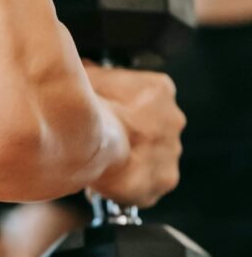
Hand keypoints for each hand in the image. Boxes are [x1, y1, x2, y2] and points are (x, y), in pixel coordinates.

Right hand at [85, 63, 184, 208]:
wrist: (89, 141)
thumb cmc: (87, 108)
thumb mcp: (85, 78)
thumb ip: (91, 76)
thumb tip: (84, 71)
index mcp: (158, 89)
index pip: (140, 97)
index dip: (118, 107)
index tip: (103, 115)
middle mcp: (174, 119)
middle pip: (149, 128)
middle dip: (128, 135)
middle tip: (101, 141)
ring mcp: (171, 151)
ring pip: (150, 156)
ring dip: (130, 160)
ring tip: (101, 164)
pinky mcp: (165, 180)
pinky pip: (147, 184)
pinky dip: (129, 185)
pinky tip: (106, 181)